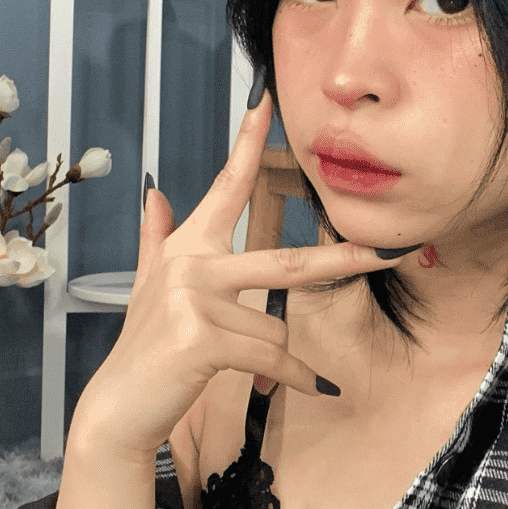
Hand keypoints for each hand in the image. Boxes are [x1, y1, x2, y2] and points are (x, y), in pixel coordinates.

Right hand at [74, 90, 403, 457]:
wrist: (119, 406)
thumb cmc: (143, 348)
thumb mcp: (149, 286)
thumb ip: (157, 237)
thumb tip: (155, 192)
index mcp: (188, 247)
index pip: (225, 186)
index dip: (248, 142)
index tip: (266, 102)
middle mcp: (192, 264)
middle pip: (286, 259)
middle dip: (343, 259)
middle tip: (388, 253)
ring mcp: (196, 299)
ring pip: (276, 324)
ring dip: (283, 359)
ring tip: (264, 375)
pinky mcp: (203, 337)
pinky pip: (272, 356)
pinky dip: (293, 377)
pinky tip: (309, 389)